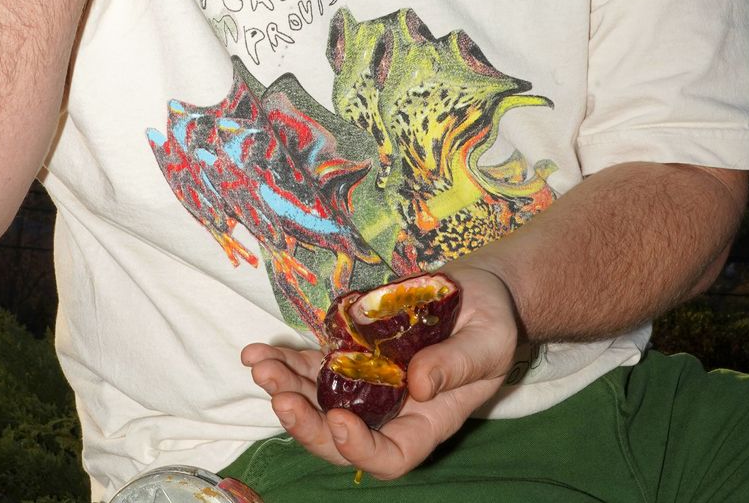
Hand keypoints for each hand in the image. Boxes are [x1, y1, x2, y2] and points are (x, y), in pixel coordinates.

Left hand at [240, 267, 519, 479]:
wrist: (477, 292)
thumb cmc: (491, 321)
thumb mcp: (489, 341)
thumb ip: (457, 364)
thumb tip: (418, 384)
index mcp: (428, 422)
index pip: (389, 457)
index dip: (360, 449)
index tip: (340, 419)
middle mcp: (391, 411)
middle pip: (340, 438)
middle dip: (306, 422)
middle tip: (278, 397)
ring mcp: (367, 384)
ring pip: (318, 402)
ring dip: (285, 389)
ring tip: (258, 367)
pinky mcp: (352, 354)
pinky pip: (313, 367)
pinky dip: (285, 362)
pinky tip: (256, 353)